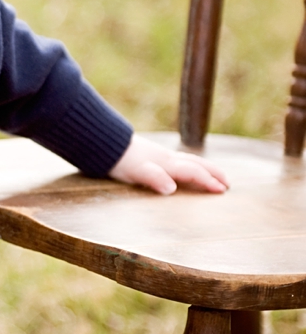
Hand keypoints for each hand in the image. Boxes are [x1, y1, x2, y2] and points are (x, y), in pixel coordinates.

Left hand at [109, 134, 227, 194]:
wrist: (106, 143)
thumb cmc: (121, 160)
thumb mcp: (136, 172)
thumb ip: (154, 178)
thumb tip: (171, 188)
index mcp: (167, 163)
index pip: (193, 172)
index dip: (208, 181)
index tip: (222, 190)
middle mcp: (168, 158)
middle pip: (197, 163)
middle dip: (213, 172)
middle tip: (228, 182)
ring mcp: (161, 155)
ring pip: (189, 160)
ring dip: (205, 167)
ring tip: (214, 175)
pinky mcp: (154, 155)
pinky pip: (179, 160)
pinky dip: (190, 165)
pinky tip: (185, 168)